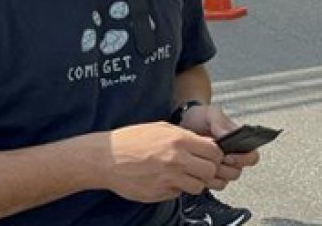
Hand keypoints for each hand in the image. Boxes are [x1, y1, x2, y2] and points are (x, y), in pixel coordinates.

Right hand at [97, 122, 224, 201]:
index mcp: (178, 140)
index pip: (214, 151)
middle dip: (209, 170)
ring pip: (198, 186)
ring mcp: (168, 179)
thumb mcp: (161, 128)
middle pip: (210, 171)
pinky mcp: (160, 193)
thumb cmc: (132, 140)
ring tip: (183, 174)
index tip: (211, 155)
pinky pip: (179, 193)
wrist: (106, 158)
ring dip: (195, 182)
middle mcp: (176, 160)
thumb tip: (206, 144)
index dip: (215, 155)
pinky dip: (177, 188)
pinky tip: (166, 179)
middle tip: (200, 167)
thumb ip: (185, 137)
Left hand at [179, 104, 260, 186]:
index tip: (228, 155)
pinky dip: (206, 180)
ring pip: (225, 181)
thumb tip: (230, 134)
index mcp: (239, 144)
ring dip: (215, 174)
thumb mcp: (211, 114)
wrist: (182, 123)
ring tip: (203, 163)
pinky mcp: (207, 176)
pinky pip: (212, 185)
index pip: (252, 157)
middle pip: (237, 172)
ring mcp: (220, 168)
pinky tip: (197, 170)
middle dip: (225, 167)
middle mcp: (232, 158)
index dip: (244, 159)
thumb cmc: (201, 118)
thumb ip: (220, 122)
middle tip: (214, 160)